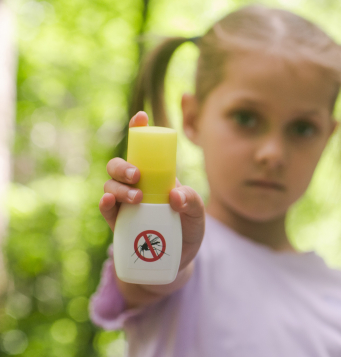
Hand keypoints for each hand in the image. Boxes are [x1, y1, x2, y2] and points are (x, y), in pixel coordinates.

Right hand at [99, 111, 205, 270]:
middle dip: (124, 165)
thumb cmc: (189, 232)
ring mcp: (126, 204)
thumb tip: (174, 196)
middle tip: (137, 175)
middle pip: (121, 165)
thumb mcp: (198, 216)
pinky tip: (107, 200)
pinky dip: (104, 203)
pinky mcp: (118, 223)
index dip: (140, 131)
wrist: (176, 262)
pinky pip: (106, 209)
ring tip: (136, 197)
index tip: (141, 117)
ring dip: (118, 186)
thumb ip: (192, 202)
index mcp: (159, 177)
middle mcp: (139, 186)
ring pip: (110, 185)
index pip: (147, 150)